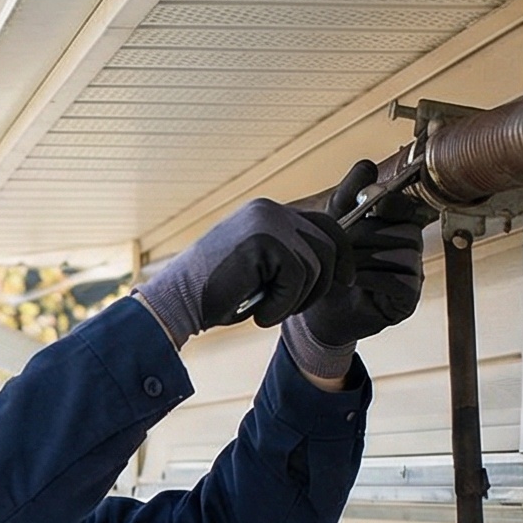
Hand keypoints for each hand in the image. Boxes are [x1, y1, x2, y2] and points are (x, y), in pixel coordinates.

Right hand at [135, 198, 347, 343]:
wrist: (177, 302)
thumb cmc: (215, 295)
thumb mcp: (261, 270)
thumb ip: (290, 257)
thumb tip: (333, 264)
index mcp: (268, 213)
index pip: (324, 224)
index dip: (341, 254)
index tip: (345, 279)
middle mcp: (270, 210)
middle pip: (330, 241)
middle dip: (324, 282)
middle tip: (297, 306)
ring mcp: (267, 221)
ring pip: (316, 265)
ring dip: (297, 299)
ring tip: (267, 310)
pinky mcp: (264, 239)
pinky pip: (298, 278)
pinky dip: (282, 305)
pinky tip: (257, 312)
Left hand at [295, 159, 427, 348]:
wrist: (315, 311)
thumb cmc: (327, 266)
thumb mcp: (332, 224)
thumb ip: (349, 194)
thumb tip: (367, 166)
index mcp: (396, 227)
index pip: (410, 208)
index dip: (394, 203)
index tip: (372, 204)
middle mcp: (410, 249)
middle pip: (406, 231)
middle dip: (369, 235)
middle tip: (342, 245)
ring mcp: (412, 275)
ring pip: (405, 255)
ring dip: (367, 258)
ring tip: (343, 266)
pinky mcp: (408, 301)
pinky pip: (401, 282)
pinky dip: (372, 279)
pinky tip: (351, 282)